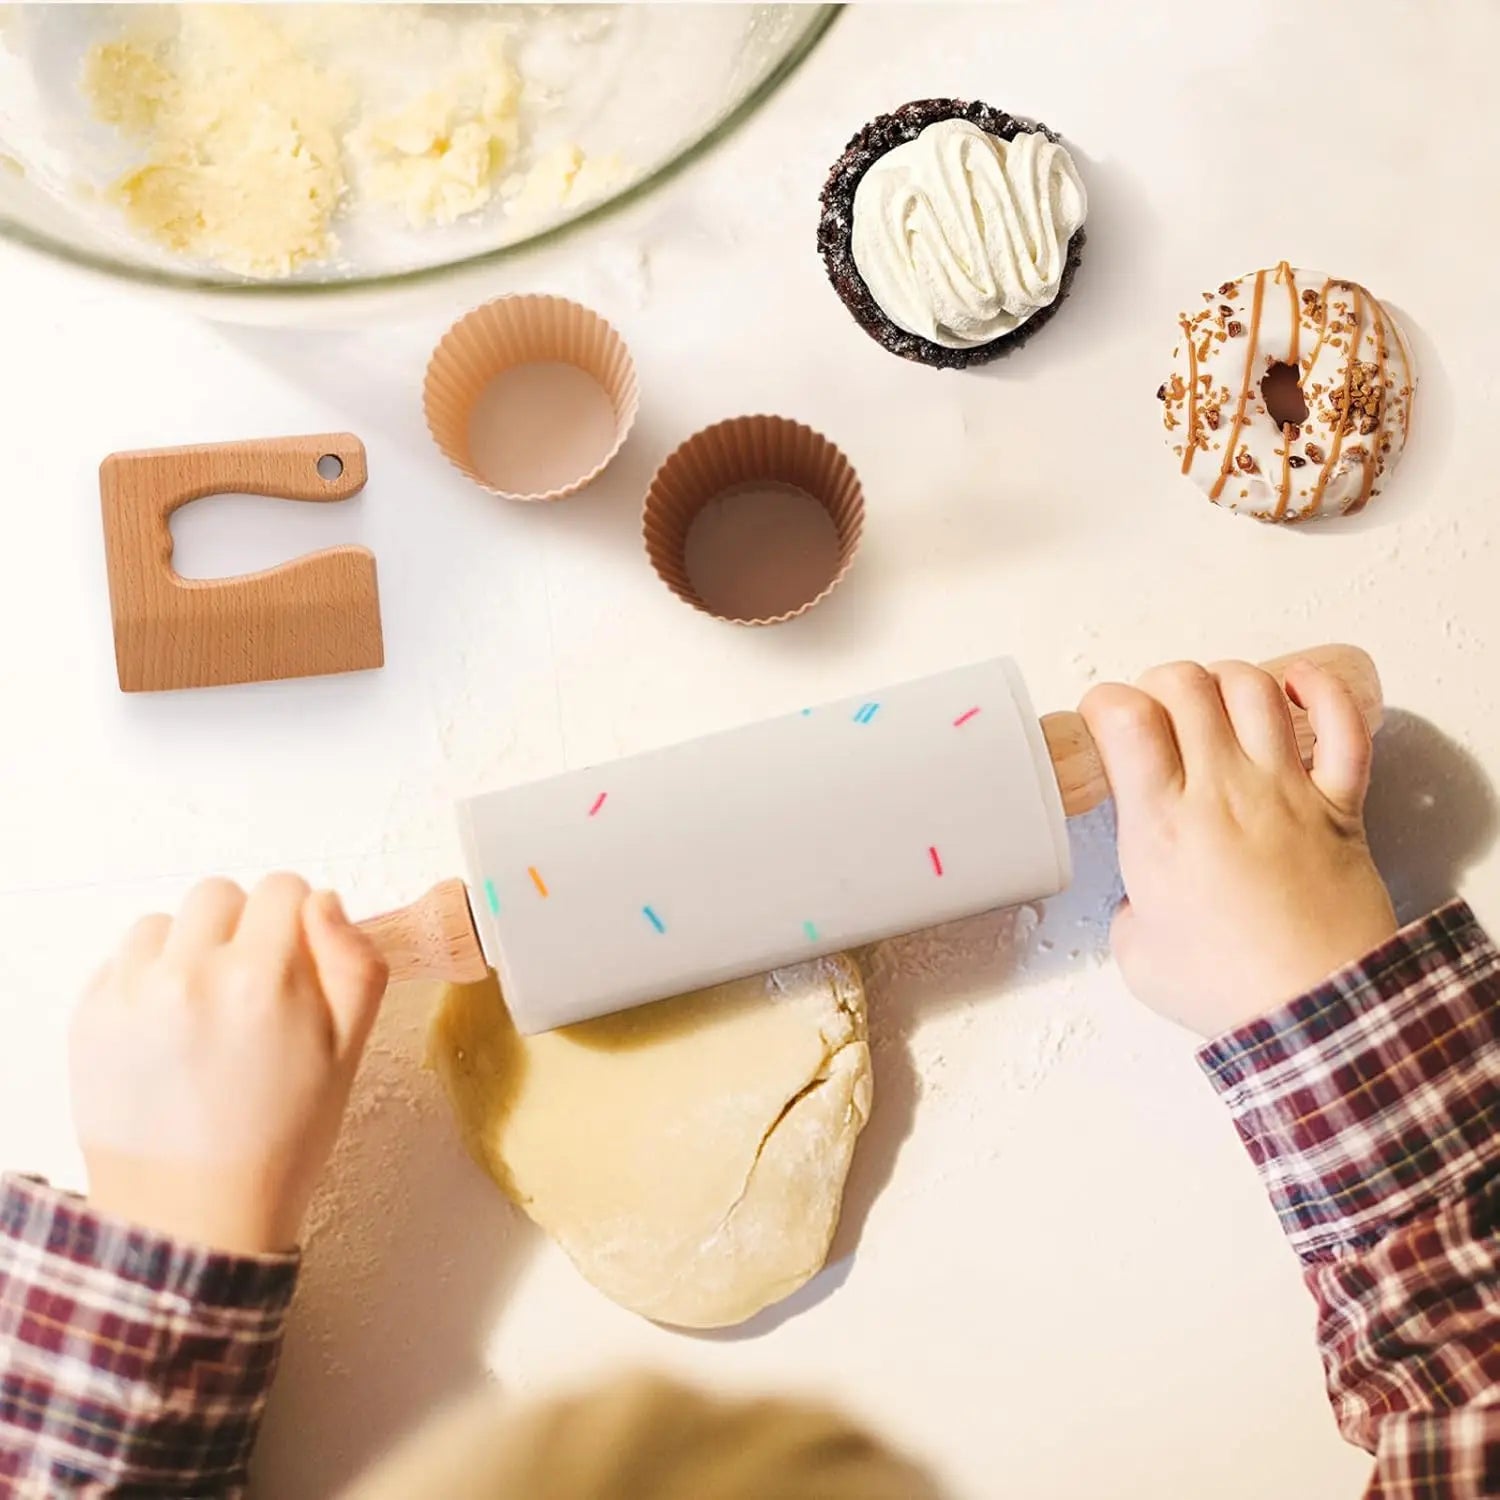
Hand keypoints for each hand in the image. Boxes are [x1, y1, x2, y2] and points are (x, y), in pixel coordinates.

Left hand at [70, 875, 388, 1254]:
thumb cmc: (280, 1139)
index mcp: (263, 977)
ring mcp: (130, 994)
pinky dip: (147, 980)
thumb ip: (355, 963)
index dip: (300, 921)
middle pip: (221, 894)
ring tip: (206, 1010)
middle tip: (253, 988)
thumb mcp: (349, 1053)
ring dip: (188, 948)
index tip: (299, 962)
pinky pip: (121, 960)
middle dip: (244, 927)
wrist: (194, 1216)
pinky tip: (170, 1032)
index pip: (283, 888)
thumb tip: (324, 903)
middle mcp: (189, 973)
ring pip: (165, 922)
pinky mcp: (88, 1017)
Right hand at [1079, 659, 1396, 1036]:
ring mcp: (1285, 791)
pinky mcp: (1339, 805)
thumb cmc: (1230, 989)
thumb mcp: (1136, 951)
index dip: (1104, 703)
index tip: (1102, 726)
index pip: (1126, 716)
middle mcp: (1222, 792)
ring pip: (1254, 688)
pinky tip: (1297, 686)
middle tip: (1154, 716)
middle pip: (1185, 683)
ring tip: (1213, 704)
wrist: (1316, 1013)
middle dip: (1157, 684)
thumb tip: (1146, 897)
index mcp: (1162, 825)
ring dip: (1224, 680)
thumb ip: (1132, 906)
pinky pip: (1343, 724)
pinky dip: (1322, 690)